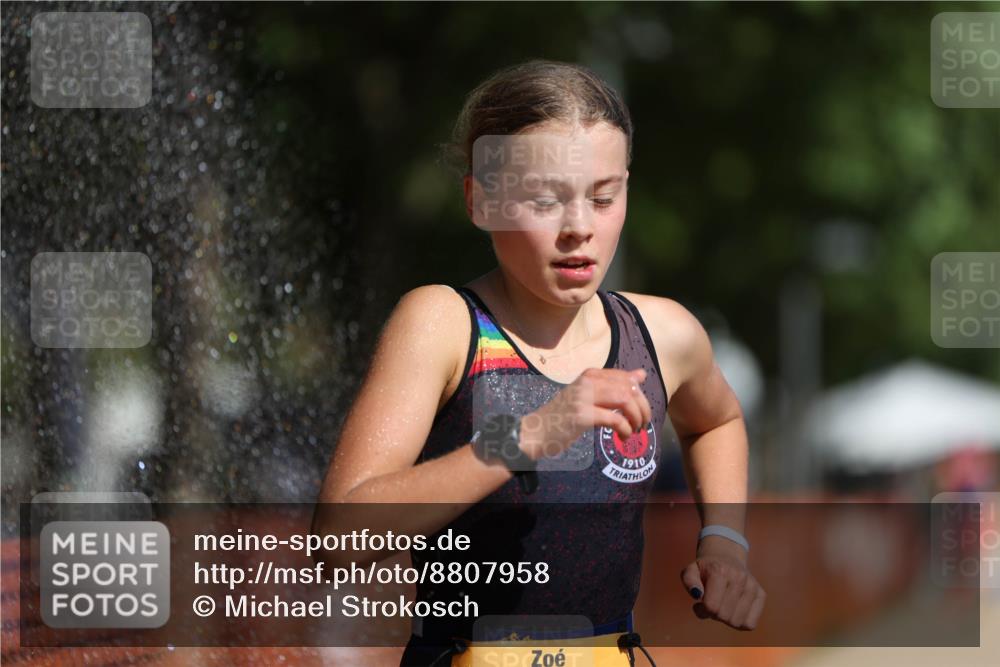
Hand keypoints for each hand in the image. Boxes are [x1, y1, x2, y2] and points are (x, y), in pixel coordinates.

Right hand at [519, 368, 651, 460]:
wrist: (536, 430)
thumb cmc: (563, 415)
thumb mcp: (589, 394)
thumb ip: (614, 384)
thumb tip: (642, 374)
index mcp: (591, 374)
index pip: (627, 378)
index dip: (640, 396)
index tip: (640, 410)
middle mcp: (588, 381)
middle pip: (629, 389)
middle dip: (643, 408)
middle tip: (643, 423)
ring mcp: (584, 397)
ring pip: (625, 401)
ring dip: (636, 418)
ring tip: (635, 430)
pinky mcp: (582, 415)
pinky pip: (615, 419)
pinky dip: (625, 429)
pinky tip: (623, 437)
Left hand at [680, 536, 764, 629]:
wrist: (726, 558)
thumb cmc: (705, 569)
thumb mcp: (691, 571)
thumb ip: (689, 581)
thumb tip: (697, 595)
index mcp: (719, 570)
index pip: (711, 606)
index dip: (702, 610)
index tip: (699, 603)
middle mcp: (739, 577)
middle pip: (724, 616)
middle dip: (713, 614)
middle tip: (711, 604)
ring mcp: (752, 586)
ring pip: (738, 622)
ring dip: (726, 619)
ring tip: (722, 606)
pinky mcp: (761, 594)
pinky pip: (750, 623)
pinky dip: (740, 622)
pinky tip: (733, 610)